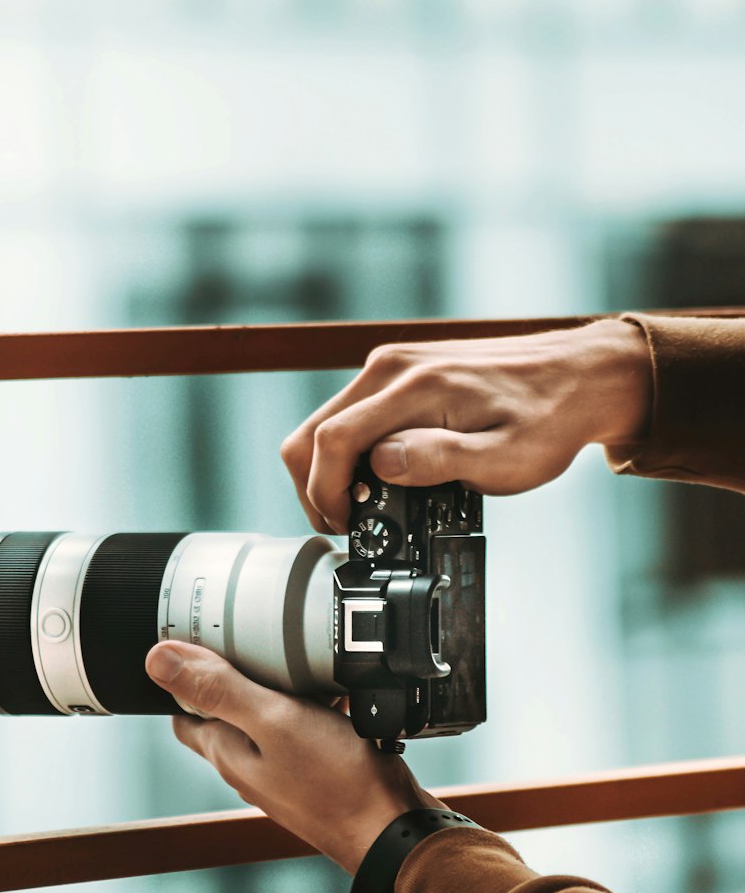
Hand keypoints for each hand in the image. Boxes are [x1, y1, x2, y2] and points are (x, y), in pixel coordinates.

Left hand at [145, 640, 442, 874]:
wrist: (394, 830)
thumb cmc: (336, 783)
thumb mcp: (272, 720)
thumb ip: (218, 689)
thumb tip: (157, 660)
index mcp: (228, 751)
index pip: (185, 710)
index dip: (184, 675)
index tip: (198, 640)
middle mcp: (251, 765)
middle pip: (229, 709)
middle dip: (235, 673)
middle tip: (251, 637)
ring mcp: (286, 771)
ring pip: (271, 717)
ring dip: (281, 687)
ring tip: (302, 657)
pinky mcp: (319, 772)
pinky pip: (309, 729)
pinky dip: (318, 705)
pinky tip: (339, 691)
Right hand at [281, 317, 651, 531]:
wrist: (580, 376)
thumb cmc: (549, 420)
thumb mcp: (504, 459)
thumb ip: (438, 461)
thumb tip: (380, 466)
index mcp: (415, 387)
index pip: (331, 440)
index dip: (324, 494)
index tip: (346, 527)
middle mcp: (393, 367)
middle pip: (312, 431)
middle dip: (315, 488)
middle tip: (345, 526)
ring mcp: (394, 365)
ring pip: (326, 423)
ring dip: (330, 471)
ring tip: (363, 509)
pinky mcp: (400, 371)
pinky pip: (351, 415)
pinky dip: (349, 452)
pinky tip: (377, 478)